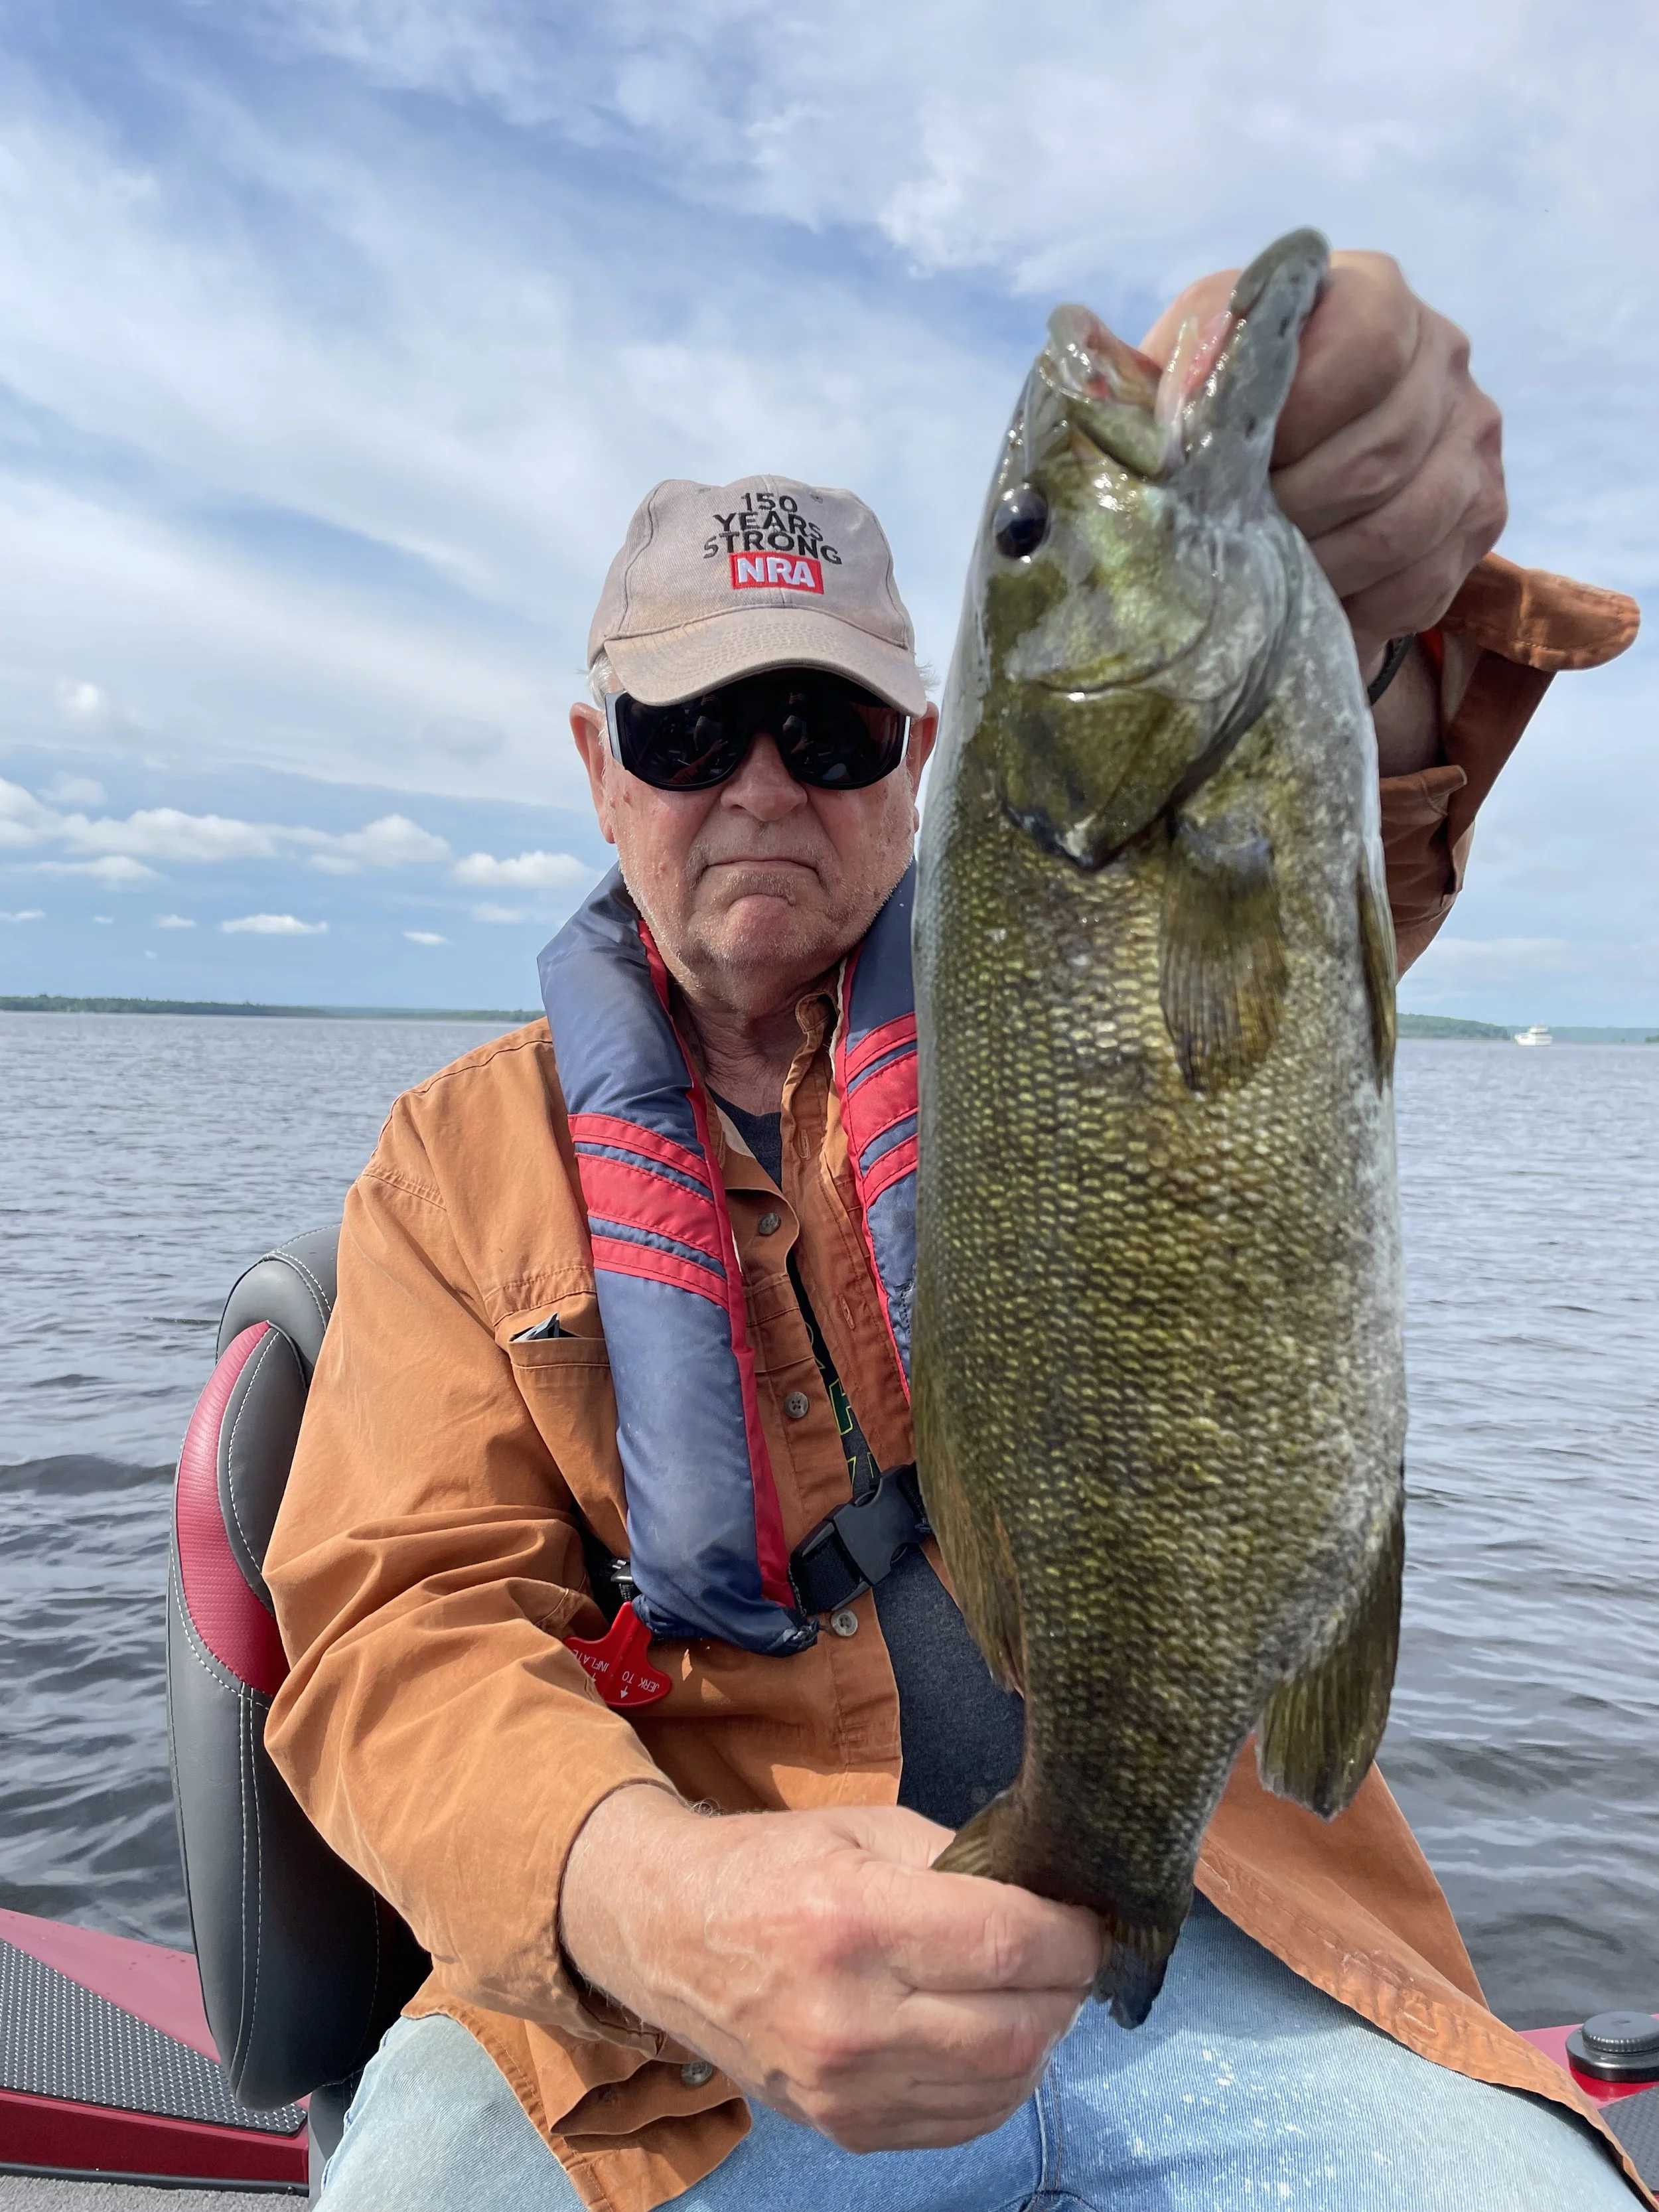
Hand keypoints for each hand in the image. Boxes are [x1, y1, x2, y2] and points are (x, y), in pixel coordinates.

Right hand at [559, 1785, 1103, 2151]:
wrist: (665, 1935)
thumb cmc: (769, 1865)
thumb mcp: (864, 1830)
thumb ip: (959, 1864)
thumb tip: (1048, 1894)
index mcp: (855, 1924)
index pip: (1007, 1946)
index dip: (1072, 1936)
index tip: (1091, 1918)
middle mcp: (851, 2021)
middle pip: (1018, 2028)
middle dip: (1068, 1989)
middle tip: (1072, 1955)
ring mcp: (845, 2089)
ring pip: (1002, 2086)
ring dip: (1041, 2038)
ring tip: (1035, 1994)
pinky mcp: (844, 2130)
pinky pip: (962, 2123)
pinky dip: (1000, 2084)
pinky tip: (993, 2038)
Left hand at [1144, 251, 1506, 689]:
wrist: (1286, 469)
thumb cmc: (1218, 416)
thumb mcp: (1177, 382)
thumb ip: (1153, 377)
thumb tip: (1098, 367)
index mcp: (1370, 293)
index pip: (1366, 340)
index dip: (1296, 418)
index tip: (1238, 466)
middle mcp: (1442, 350)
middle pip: (1382, 452)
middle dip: (1294, 514)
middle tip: (1236, 545)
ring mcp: (1473, 432)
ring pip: (1406, 525)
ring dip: (1322, 569)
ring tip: (1268, 580)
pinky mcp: (1484, 509)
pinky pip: (1426, 579)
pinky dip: (1358, 606)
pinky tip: (1315, 600)